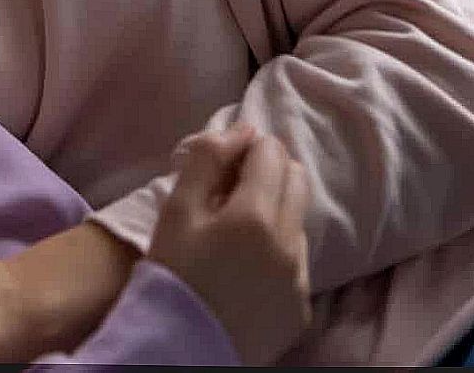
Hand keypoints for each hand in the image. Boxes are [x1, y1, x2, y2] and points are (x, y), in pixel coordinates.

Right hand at [148, 123, 311, 364]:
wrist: (180, 344)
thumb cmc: (171, 271)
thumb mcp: (176, 209)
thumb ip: (208, 160)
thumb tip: (242, 129)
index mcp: (256, 214)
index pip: (272, 153)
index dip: (247, 147)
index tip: (223, 162)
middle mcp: (290, 243)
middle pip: (297, 180)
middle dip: (269, 170)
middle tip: (232, 186)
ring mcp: (301, 278)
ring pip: (299, 221)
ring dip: (274, 212)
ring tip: (236, 231)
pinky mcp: (302, 308)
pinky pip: (298, 264)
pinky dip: (277, 252)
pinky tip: (246, 267)